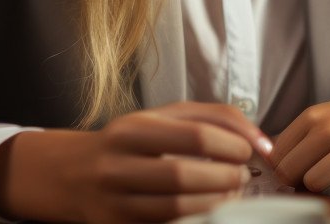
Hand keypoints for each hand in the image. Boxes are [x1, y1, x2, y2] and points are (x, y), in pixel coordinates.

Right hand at [0, 101, 274, 222]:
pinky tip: (207, 210)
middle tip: (243, 177)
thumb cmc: (130, 140)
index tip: (249, 152)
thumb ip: (215, 117)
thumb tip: (260, 140)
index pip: (195, 135)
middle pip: (183, 175)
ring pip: (174, 208)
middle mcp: (117, 164)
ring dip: (215, 204)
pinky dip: (194, 219)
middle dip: (225, 179)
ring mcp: (111, 201)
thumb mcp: (165, 116)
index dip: (233, 145)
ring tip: (230, 194)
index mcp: (133, 128)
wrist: (68, 174)